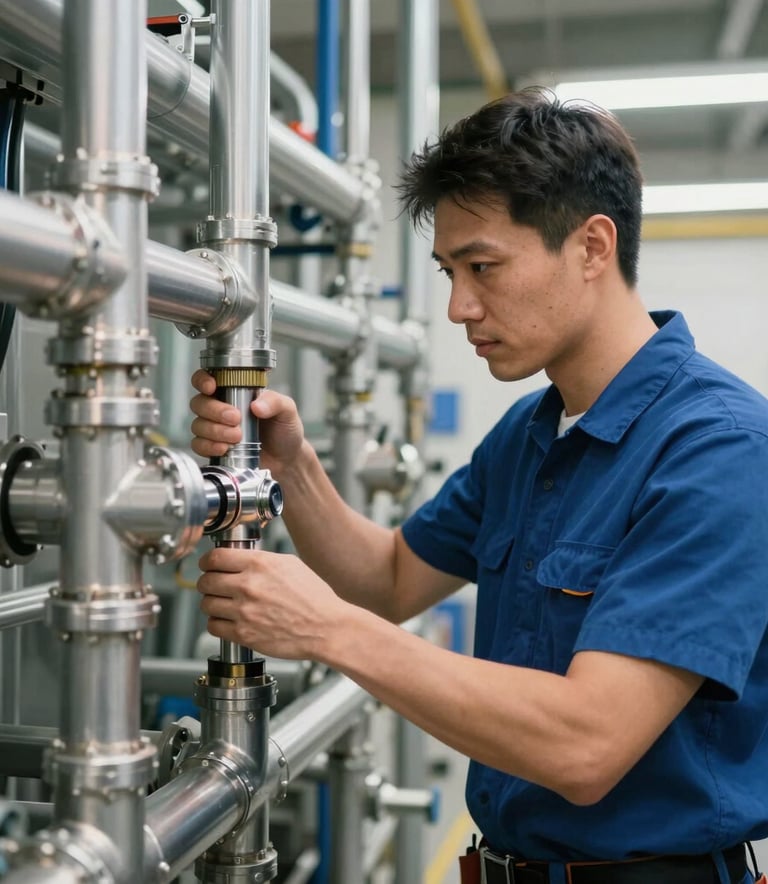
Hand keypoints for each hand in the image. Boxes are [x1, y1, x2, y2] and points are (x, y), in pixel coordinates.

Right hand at [189, 369, 305, 471]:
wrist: (286, 459)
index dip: (203, 380)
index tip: (211, 387)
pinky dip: (209, 446)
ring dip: (215, 431)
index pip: (208, 379)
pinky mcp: (214, 448)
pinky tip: (224, 448)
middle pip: (200, 403)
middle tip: (235, 418)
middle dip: (215, 410)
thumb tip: (256, 405)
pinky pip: (198, 445)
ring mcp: (215, 428)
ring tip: (237, 437)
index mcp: (235, 392)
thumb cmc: (284, 430)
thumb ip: (275, 402)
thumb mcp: (287, 411)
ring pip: (198, 425)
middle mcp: (220, 408)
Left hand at [197, 546, 346, 660]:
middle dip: (207, 583)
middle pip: (205, 581)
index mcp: (259, 564)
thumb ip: (261, 560)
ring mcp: (244, 612)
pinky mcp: (244, 634)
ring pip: (206, 604)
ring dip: (212, 603)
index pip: (214, 558)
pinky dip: (217, 623)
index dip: (207, 562)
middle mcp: (248, 586)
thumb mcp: (290, 564)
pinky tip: (228, 620)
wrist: (326, 627)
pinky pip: (213, 627)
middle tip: (213, 585)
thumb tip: (240, 559)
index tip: (208, 565)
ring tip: (222, 604)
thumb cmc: (314, 597)